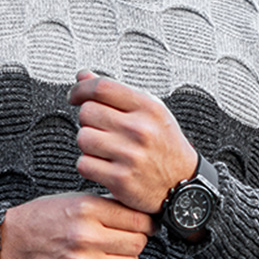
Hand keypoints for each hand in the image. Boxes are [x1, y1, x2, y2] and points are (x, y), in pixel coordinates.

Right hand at [0, 192, 155, 258]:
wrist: (9, 243)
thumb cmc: (41, 219)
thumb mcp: (73, 199)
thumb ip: (105, 205)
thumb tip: (140, 214)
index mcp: (87, 209)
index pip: (138, 219)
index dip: (146, 224)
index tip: (145, 227)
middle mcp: (85, 235)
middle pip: (137, 243)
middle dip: (137, 242)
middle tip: (126, 242)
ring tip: (113, 257)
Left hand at [69, 71, 197, 212]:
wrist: (183, 183)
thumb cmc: (164, 144)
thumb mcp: (150, 111)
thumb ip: (116, 92)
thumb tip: (83, 75)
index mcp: (149, 107)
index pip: (102, 87)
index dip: (81, 89)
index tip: (75, 96)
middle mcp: (140, 130)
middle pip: (87, 112)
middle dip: (88, 120)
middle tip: (101, 128)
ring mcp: (130, 155)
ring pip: (83, 138)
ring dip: (88, 143)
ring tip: (105, 148)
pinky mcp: (121, 179)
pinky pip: (84, 164)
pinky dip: (89, 165)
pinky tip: (105, 165)